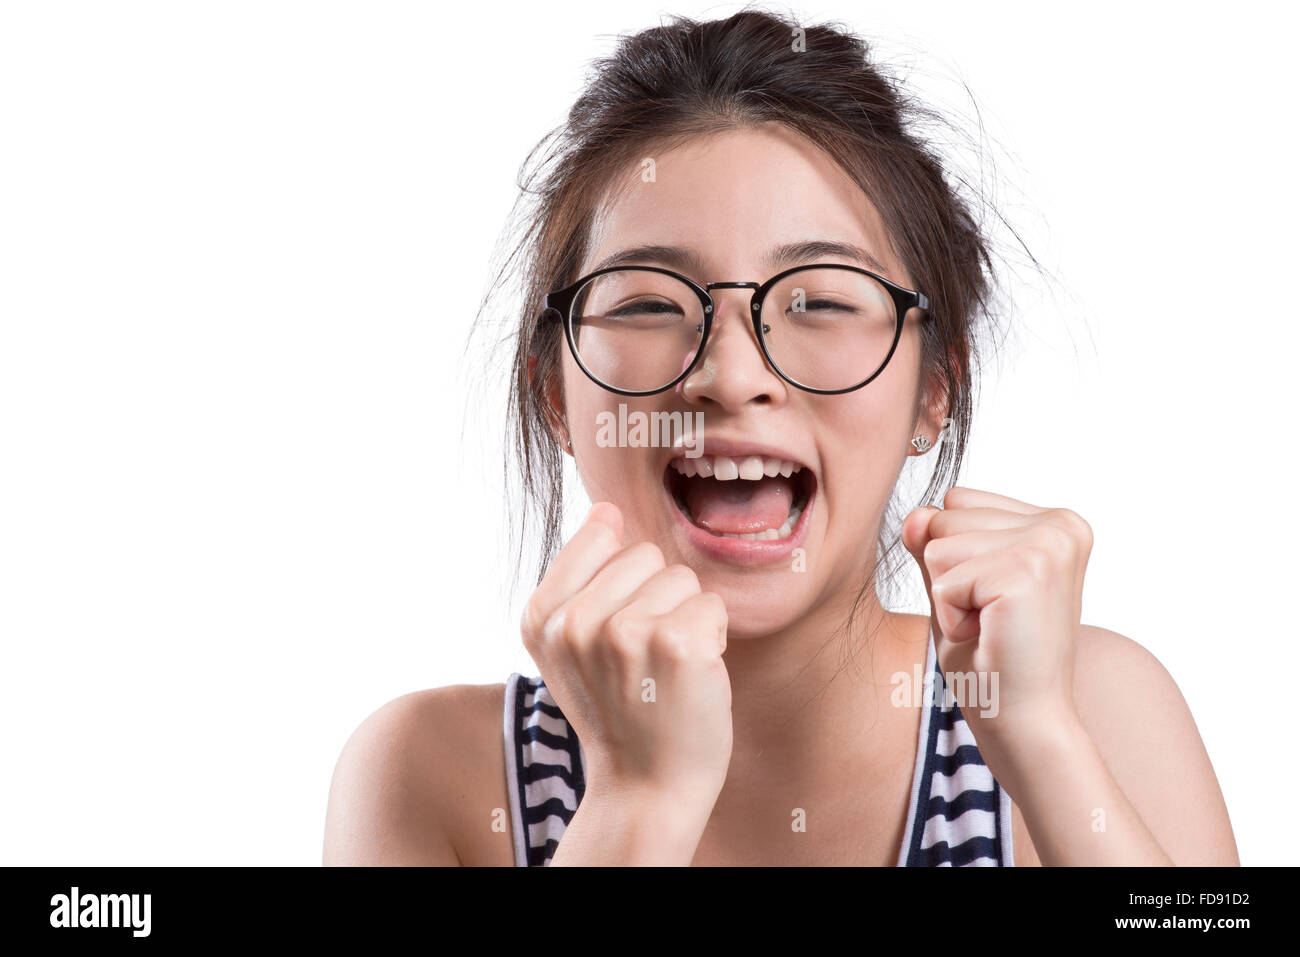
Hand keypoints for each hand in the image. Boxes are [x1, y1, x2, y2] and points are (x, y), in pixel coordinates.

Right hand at [520, 501, 733, 810]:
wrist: (645, 787)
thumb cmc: (618, 710)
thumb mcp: (570, 646)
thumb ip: (578, 578)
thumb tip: (606, 510)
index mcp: (541, 616)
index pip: (600, 534)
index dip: (622, 579)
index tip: (616, 630)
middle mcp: (574, 623)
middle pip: (646, 555)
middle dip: (657, 598)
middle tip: (645, 658)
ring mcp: (624, 633)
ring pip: (682, 578)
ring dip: (686, 618)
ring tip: (666, 669)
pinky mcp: (676, 645)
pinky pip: (713, 605)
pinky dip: (713, 638)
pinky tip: (692, 676)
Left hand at [901, 486, 1092, 746]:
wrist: (1025, 721)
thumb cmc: (993, 659)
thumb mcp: (954, 586)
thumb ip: (933, 543)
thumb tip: (915, 514)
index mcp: (1054, 521)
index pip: (957, 501)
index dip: (955, 558)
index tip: (993, 599)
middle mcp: (1060, 524)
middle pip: (945, 517)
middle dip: (949, 576)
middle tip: (990, 619)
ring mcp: (1048, 544)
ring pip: (938, 545)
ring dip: (948, 596)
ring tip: (989, 626)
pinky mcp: (1026, 571)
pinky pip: (942, 580)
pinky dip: (950, 616)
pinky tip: (988, 636)